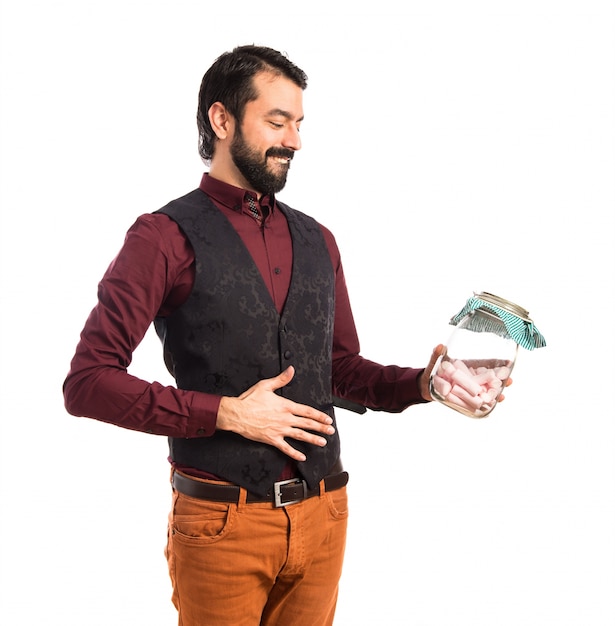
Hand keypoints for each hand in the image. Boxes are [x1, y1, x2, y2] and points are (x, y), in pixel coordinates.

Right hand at [216, 366, 334, 461]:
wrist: (236, 414)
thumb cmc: (249, 399)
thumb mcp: (266, 385)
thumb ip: (281, 379)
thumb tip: (291, 370)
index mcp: (285, 406)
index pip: (307, 411)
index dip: (319, 415)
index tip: (328, 419)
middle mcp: (285, 419)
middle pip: (307, 424)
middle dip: (321, 428)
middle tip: (331, 431)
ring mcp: (279, 430)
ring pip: (300, 436)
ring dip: (313, 439)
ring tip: (323, 442)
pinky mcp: (272, 439)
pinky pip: (286, 448)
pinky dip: (294, 453)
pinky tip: (302, 457)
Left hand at [419, 346, 513, 402]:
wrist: (424, 388)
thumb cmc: (431, 372)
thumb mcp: (433, 363)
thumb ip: (436, 355)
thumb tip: (441, 346)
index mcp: (467, 366)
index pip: (485, 364)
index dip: (497, 364)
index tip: (508, 364)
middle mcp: (471, 377)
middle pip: (489, 378)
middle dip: (500, 380)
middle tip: (510, 381)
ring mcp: (469, 388)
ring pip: (486, 390)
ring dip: (495, 393)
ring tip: (502, 396)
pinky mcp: (466, 398)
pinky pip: (477, 401)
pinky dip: (485, 403)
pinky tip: (491, 405)